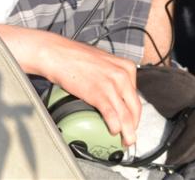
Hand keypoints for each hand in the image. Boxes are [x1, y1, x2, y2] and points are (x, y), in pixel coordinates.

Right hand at [0, 25, 140, 145]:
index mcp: (126, 67)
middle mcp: (122, 75)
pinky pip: (112, 115)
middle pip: (134, 108)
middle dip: (134, 126)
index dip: (135, 112)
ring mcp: (111, 85)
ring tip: (125, 140)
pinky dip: (115, 126)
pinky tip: (114, 131)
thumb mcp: (104, 63)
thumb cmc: (76, 57)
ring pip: (126, 115)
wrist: (58, 54)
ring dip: (127, 132)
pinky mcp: (98, 93)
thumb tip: (115, 92)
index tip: (131, 121)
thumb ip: (113, 76)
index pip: (136, 96)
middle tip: (129, 135)